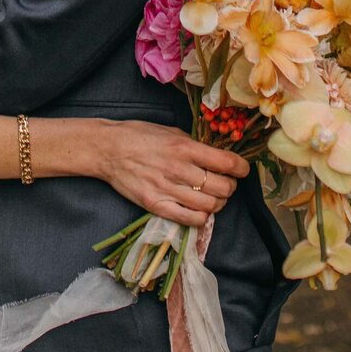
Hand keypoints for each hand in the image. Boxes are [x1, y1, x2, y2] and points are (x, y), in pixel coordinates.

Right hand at [103, 122, 247, 227]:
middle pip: (222, 188)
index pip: (226, 162)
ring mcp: (168, 190)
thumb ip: (193, 145)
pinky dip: (202, 217)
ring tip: (213, 196)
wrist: (108, 150)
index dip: (241, 168)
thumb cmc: (139, 135)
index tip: (242, 169)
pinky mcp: (157, 206)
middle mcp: (179, 169)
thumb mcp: (170, 131)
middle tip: (226, 183)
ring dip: (218, 203)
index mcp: (184, 147)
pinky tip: (200, 209)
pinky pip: (191, 219)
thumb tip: (215, 156)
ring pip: (210, 205)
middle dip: (230, 186)